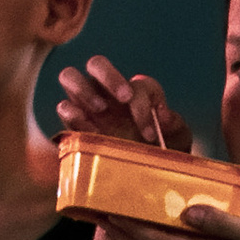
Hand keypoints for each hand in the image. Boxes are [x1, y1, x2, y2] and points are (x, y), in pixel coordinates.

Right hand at [53, 56, 190, 150]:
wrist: (143, 175)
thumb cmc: (160, 152)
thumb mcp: (176, 140)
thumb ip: (175, 126)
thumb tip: (164, 117)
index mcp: (137, 94)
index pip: (141, 84)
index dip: (148, 99)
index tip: (158, 122)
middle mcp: (108, 93)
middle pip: (96, 63)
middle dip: (109, 76)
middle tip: (124, 98)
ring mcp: (87, 106)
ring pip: (69, 76)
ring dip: (83, 89)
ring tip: (101, 109)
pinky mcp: (74, 124)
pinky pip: (64, 108)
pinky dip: (73, 115)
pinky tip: (92, 131)